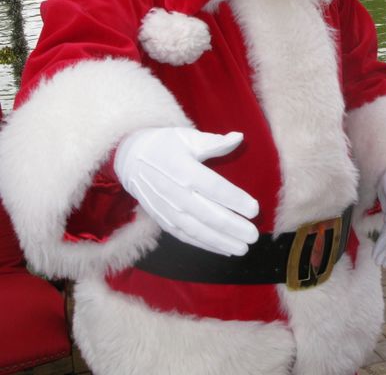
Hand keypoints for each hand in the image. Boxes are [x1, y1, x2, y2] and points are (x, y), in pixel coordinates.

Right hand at [114, 127, 259, 255]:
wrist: (130, 159)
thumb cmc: (165, 145)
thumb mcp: (188, 137)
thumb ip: (215, 142)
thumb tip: (239, 137)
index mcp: (184, 169)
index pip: (214, 188)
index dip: (235, 199)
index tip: (255, 209)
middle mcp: (175, 193)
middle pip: (208, 214)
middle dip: (233, 227)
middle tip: (254, 235)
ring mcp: (168, 209)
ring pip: (197, 230)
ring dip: (221, 241)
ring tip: (243, 248)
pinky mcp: (163, 220)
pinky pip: (186, 236)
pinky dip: (205, 245)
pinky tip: (224, 250)